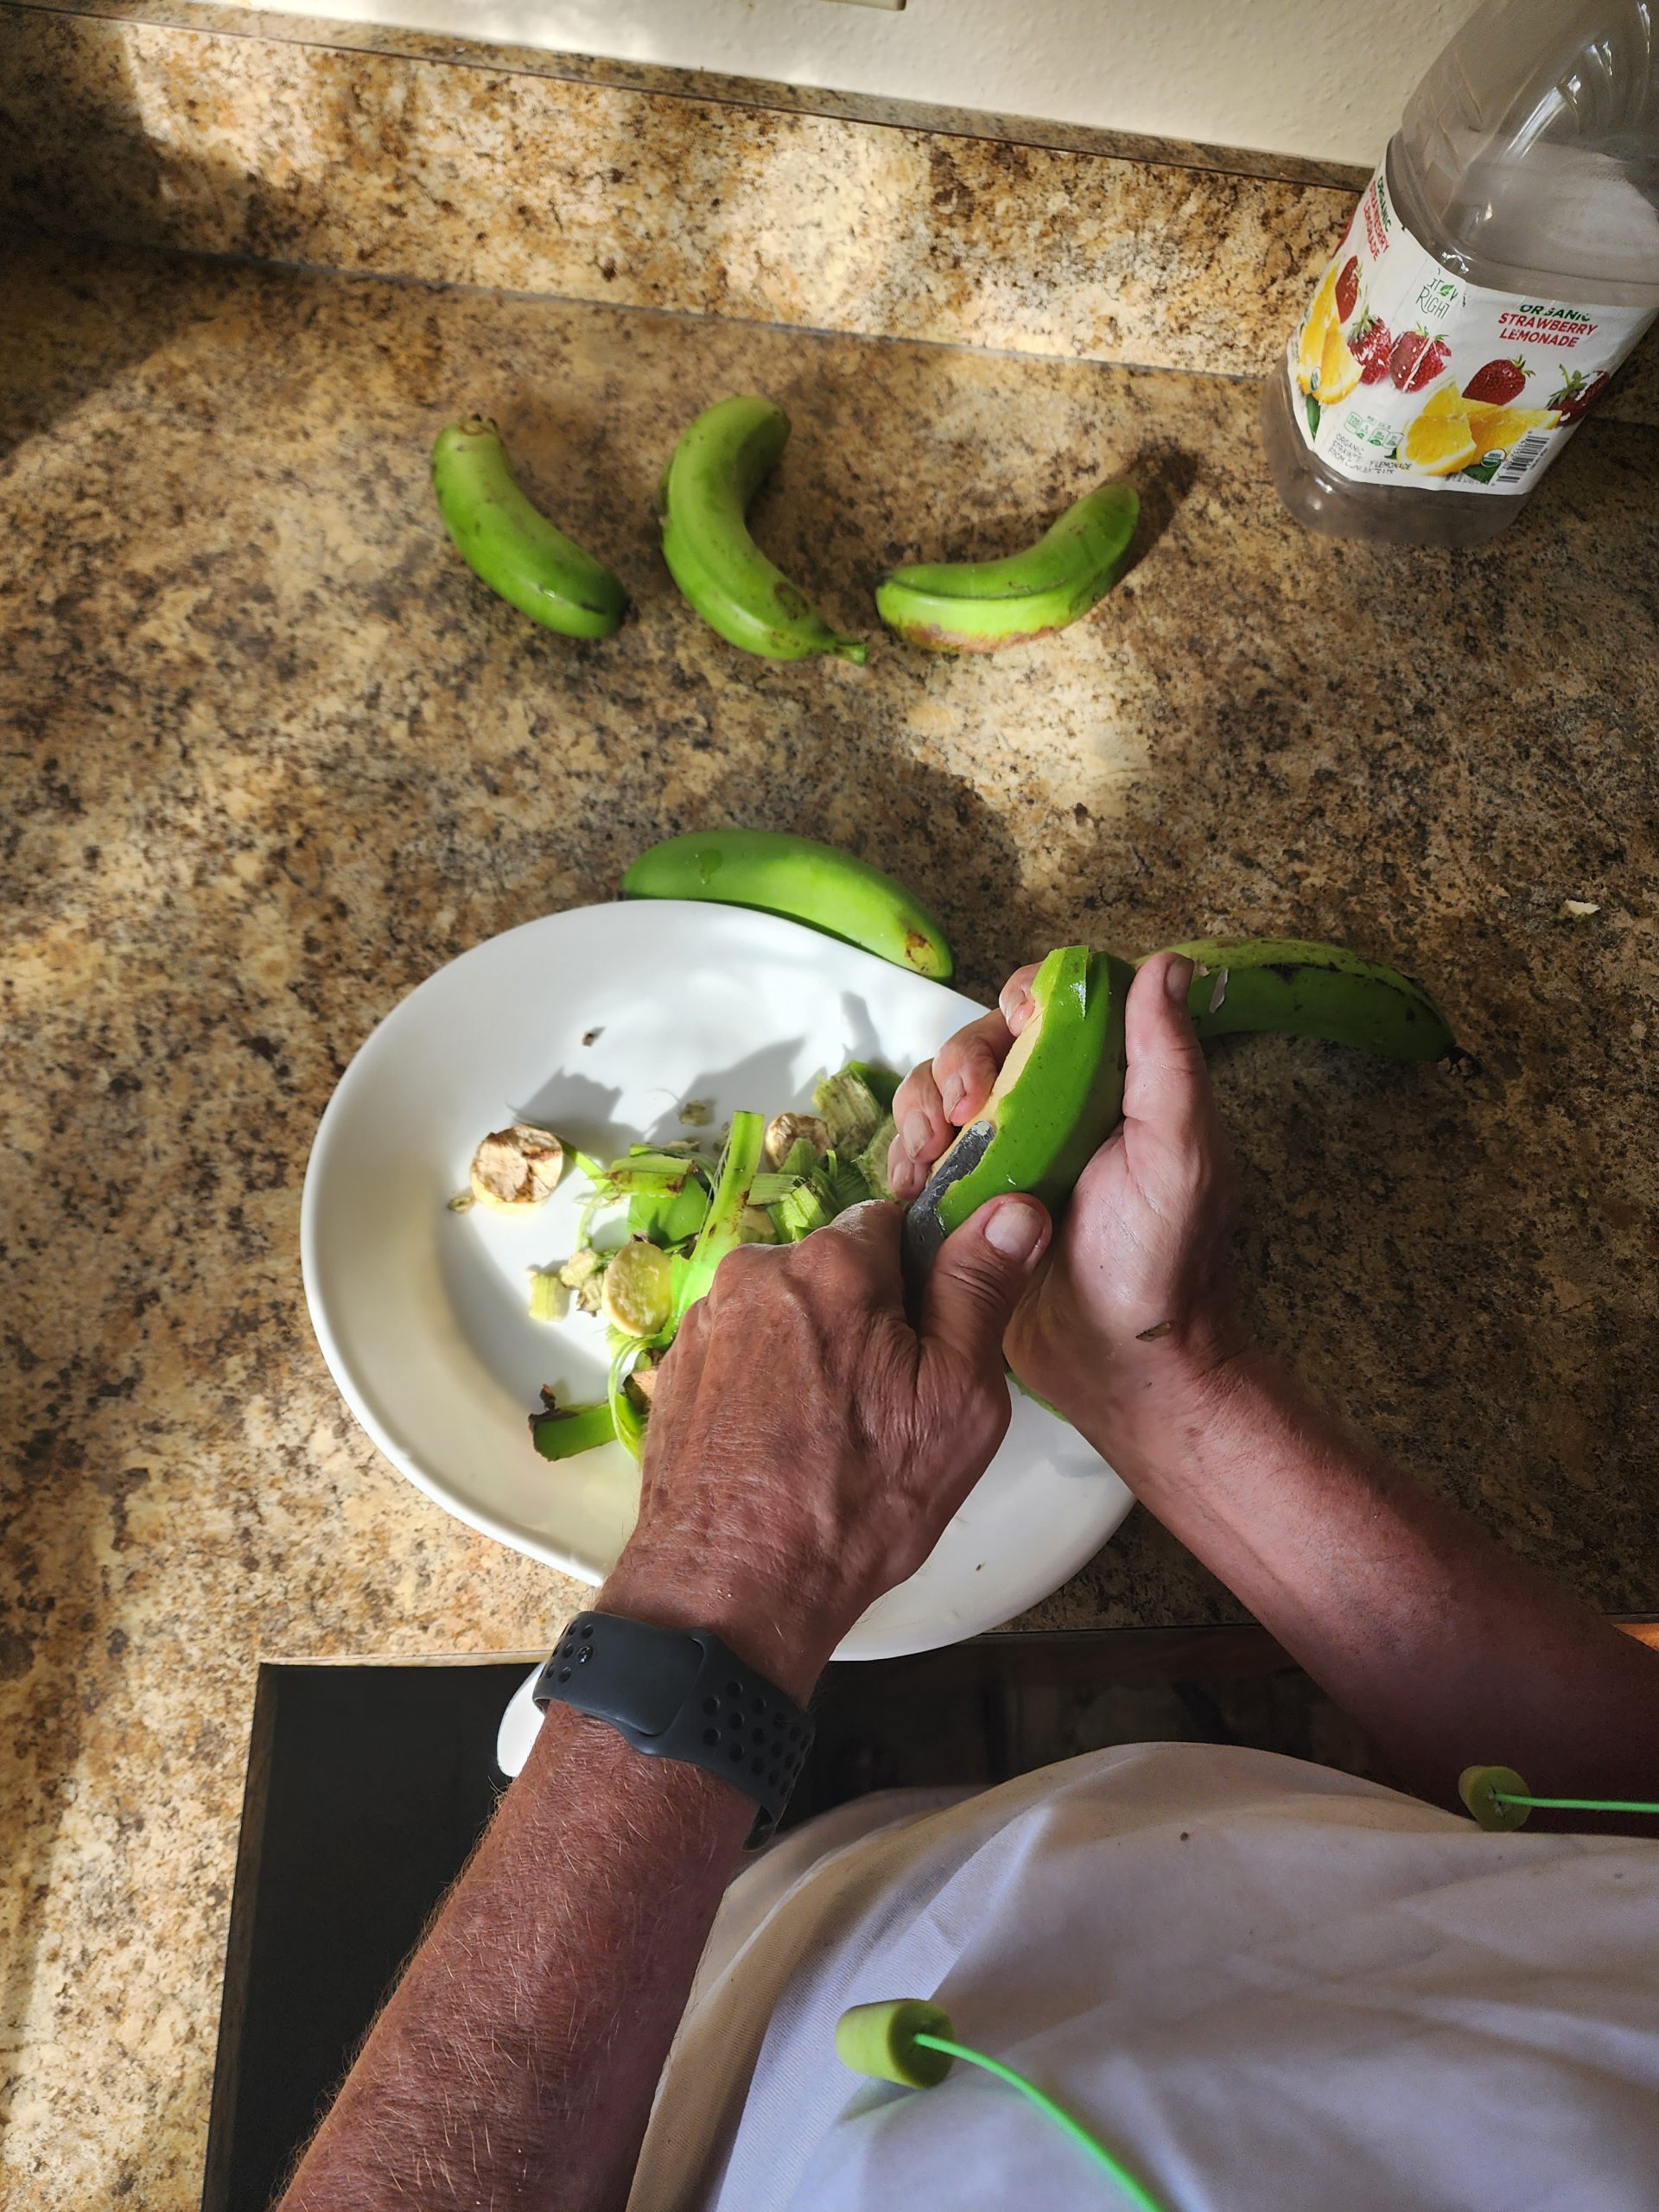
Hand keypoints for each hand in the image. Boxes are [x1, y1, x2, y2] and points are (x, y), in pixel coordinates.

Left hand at [601, 1195, 1051, 1700]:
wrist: (731, 1591)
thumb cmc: (859, 1501)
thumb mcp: (956, 1398)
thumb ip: (981, 1289)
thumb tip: (1013, 1208)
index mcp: (832, 1264)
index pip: (894, 1224)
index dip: (924, 1280)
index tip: (930, 1343)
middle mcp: (754, 1272)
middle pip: (835, 1270)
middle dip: (866, 1317)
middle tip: (888, 1404)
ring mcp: (705, 1322)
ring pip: (787, 1312)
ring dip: (813, 1349)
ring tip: (831, 1434)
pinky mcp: (674, 1371)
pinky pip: (742, 1352)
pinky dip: (766, 1382)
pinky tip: (783, 1444)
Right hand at [886, 951, 1245, 1465]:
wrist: (1124, 1368)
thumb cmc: (1164, 1262)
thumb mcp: (1180, 1152)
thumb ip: (1168, 1060)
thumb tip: (1169, 962)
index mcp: (1106, 1083)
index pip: (1050, 1005)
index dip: (1020, 1003)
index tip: (1013, 1036)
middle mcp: (1052, 1110)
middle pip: (979, 1044)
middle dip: (957, 1065)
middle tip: (964, 1112)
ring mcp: (1003, 1158)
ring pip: (937, 1097)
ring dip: (920, 1110)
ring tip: (928, 1156)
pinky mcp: (965, 1204)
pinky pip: (918, 1158)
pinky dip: (905, 1158)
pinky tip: (911, 1186)